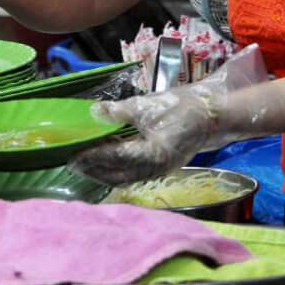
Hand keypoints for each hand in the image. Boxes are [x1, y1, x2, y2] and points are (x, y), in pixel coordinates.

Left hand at [67, 83, 221, 185]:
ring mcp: (159, 171)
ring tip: (84, 165)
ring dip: (103, 173)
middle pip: (117, 175)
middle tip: (72, 164)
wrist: (212, 115)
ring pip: (125, 178)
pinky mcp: (160, 168)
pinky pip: (133, 175)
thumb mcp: (148, 105)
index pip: (116, 157)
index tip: (73, 154)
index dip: (93, 156)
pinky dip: (116, 171)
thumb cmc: (181, 107)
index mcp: (153, 153)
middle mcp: (156, 168)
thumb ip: (119, 111)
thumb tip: (94, 112)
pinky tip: (106, 161)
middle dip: (94, 171)